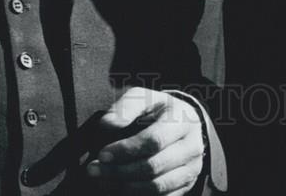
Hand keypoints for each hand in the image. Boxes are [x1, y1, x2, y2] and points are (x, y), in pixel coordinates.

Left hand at [87, 87, 205, 193]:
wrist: (183, 123)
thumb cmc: (156, 110)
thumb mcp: (142, 98)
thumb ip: (124, 108)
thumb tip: (109, 126)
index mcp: (182, 119)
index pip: (154, 140)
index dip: (126, 150)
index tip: (102, 154)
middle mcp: (192, 145)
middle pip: (154, 166)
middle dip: (119, 171)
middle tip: (94, 170)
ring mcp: (192, 168)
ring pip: (157, 187)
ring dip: (125, 187)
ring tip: (103, 181)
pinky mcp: (187, 185)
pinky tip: (119, 188)